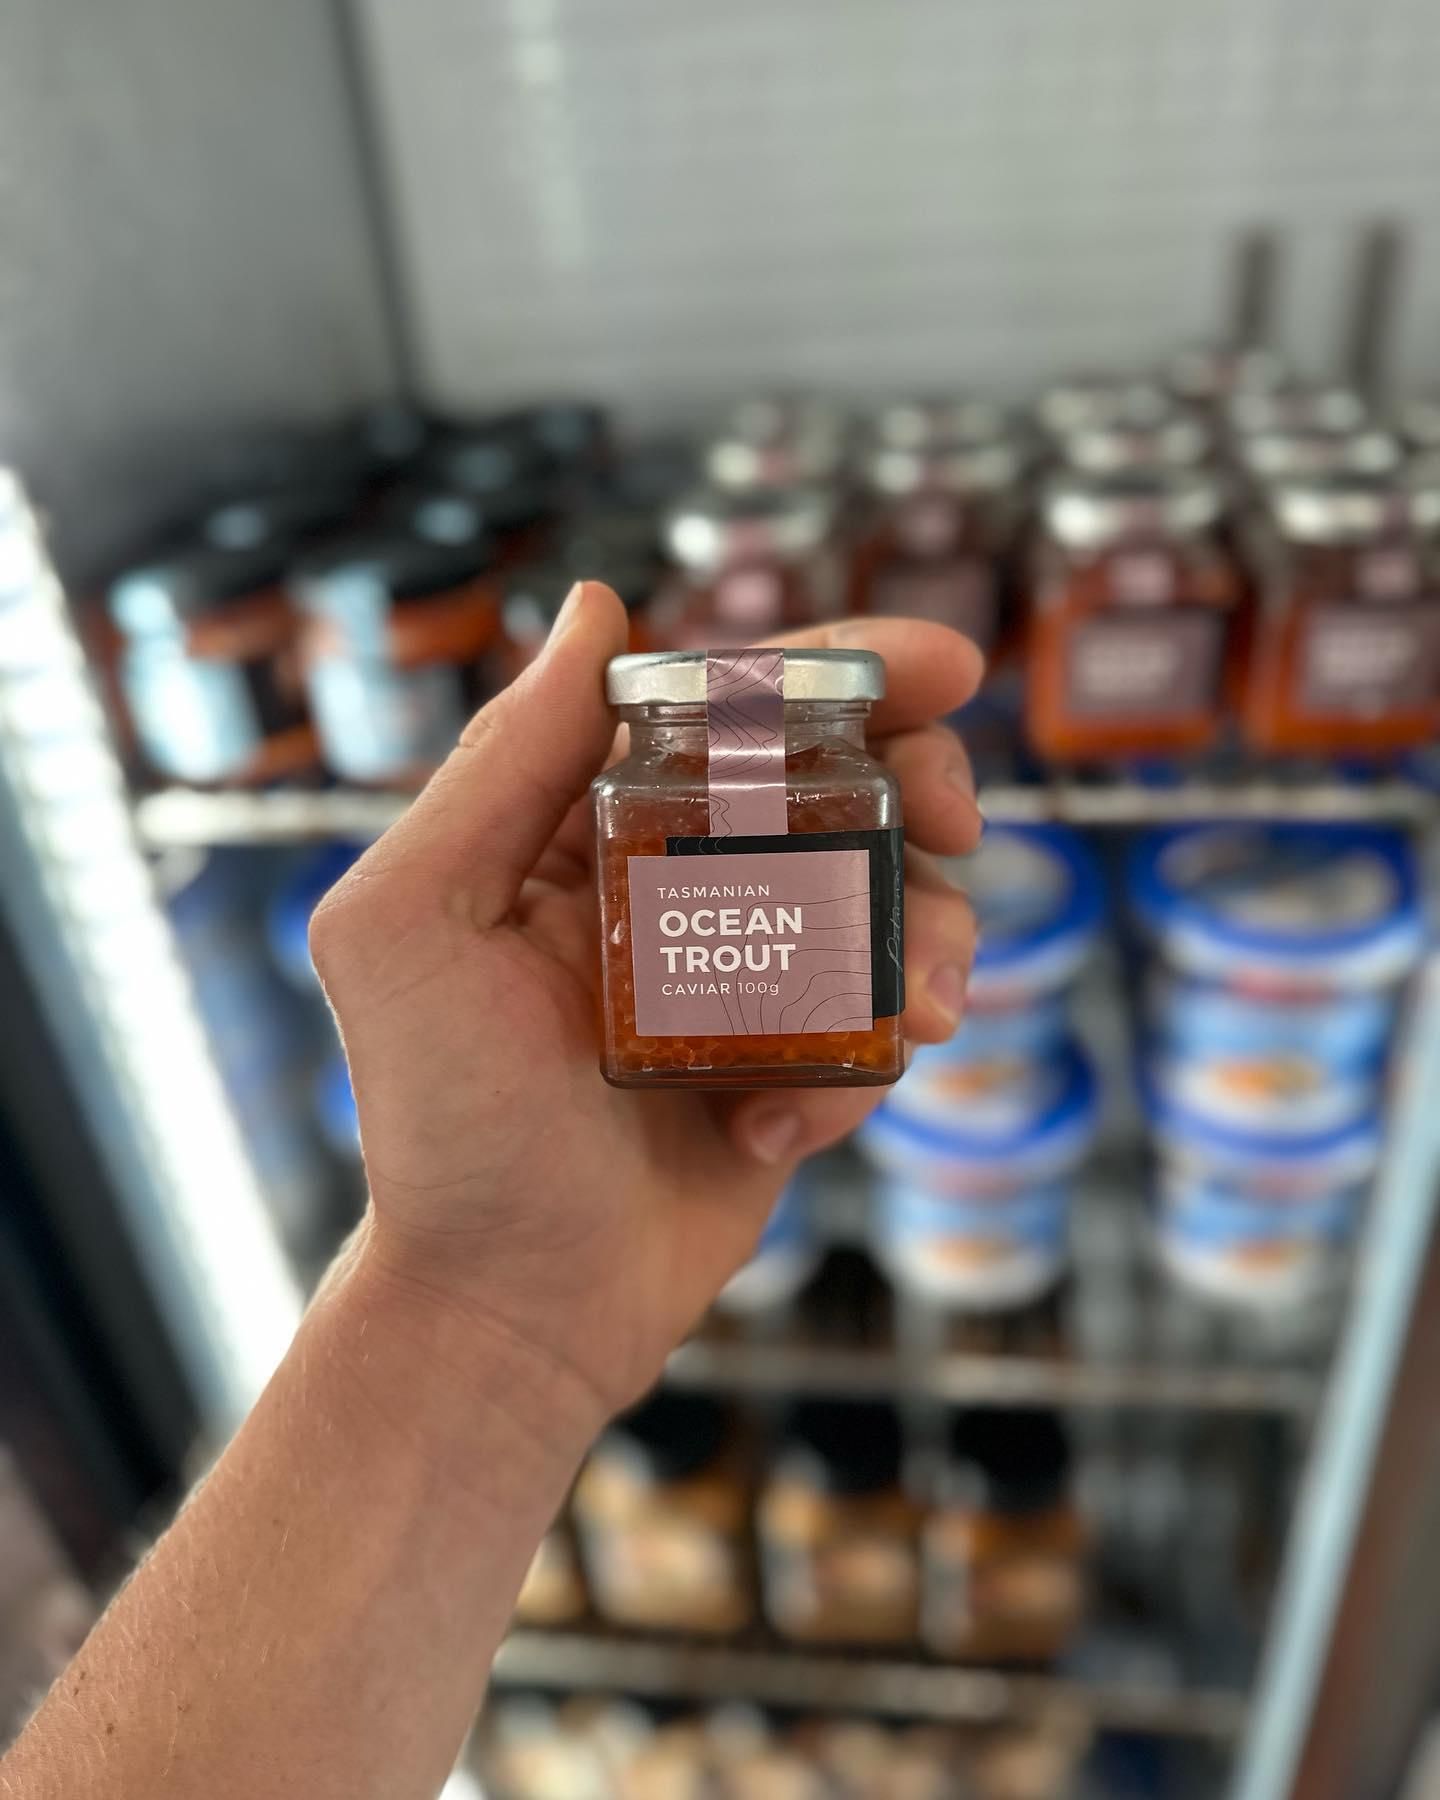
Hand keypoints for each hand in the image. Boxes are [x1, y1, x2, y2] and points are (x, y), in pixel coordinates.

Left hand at [310, 584, 981, 1440]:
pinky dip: (861, 1068)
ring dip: (923, 936)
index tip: (940, 666)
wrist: (510, 1305)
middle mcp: (672, 885)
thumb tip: (598, 609)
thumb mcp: (414, 922)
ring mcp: (741, 976)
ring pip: (884, 900)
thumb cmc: (440, 1121)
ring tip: (914, 1006)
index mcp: (587, 828)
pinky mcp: (791, 1064)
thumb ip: (495, 764)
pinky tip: (780, 1127)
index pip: (724, 708)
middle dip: (920, 782)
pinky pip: (876, 1026)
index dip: (839, 671)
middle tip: (955, 819)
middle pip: (834, 784)